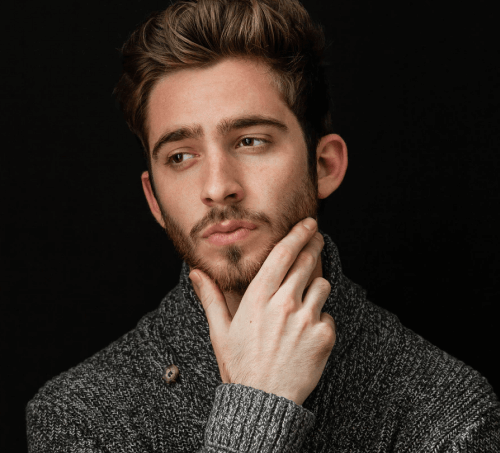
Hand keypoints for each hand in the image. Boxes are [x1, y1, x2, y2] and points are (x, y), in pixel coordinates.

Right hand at [189, 218, 335, 405]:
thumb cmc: (240, 366)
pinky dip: (321, 319)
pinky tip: (306, 334)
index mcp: (258, 298)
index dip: (298, 234)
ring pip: (323, 285)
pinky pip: (329, 315)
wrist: (264, 403)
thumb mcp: (220, 331)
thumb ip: (210, 298)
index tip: (308, 223)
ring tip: (305, 300)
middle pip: (306, 262)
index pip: (282, 254)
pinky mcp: (324, 336)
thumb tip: (196, 273)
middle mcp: (284, 303)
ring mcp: (306, 319)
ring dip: (317, 287)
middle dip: (314, 246)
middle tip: (317, 240)